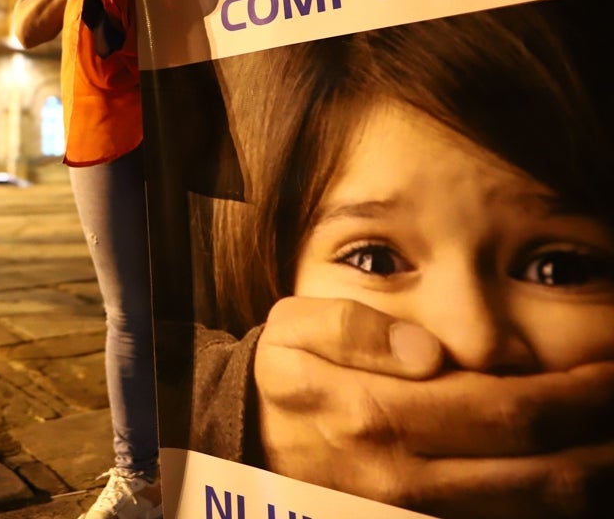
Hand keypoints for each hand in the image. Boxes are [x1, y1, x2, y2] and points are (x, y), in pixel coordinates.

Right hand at [255, 296, 613, 517]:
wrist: (248, 440)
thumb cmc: (283, 378)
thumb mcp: (291, 330)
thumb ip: (351, 327)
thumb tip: (427, 350)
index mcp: (374, 416)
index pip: (505, 408)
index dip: (575, 395)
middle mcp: (403, 476)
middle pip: (538, 469)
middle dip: (601, 437)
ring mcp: (412, 513)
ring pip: (531, 508)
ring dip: (589, 478)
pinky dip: (551, 505)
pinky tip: (575, 476)